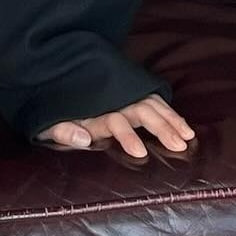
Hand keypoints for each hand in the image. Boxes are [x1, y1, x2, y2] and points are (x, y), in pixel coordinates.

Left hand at [36, 94, 194, 158]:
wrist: (48, 82)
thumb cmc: (50, 113)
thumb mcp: (47, 124)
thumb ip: (63, 131)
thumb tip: (84, 139)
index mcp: (93, 111)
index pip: (114, 122)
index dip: (126, 135)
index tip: (140, 152)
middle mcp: (111, 101)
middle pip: (140, 110)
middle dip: (160, 126)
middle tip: (179, 145)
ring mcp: (120, 97)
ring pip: (151, 104)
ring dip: (170, 119)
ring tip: (188, 136)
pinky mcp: (127, 96)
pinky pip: (152, 101)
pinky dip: (169, 112)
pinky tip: (183, 125)